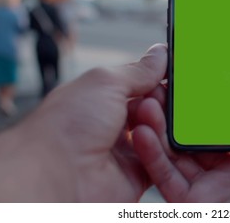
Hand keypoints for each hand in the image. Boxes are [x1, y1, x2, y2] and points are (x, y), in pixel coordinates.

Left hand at [0, 44, 166, 201]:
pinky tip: (150, 138)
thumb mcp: (106, 82)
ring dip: (159, 123)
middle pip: (152, 111)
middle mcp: (112, 125)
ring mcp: (123, 151)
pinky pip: (160, 162)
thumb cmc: (66, 125)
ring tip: (147, 117)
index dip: (156, 80)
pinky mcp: (134, 176)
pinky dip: (161, 149)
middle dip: (160, 101)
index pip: (139, 86)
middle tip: (159, 97)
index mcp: (101, 99)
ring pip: (159, 135)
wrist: (55, 173)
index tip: (174, 75)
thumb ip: (139, 70)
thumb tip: (160, 53)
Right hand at [133, 93, 229, 201]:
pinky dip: (152, 157)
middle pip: (193, 140)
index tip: (187, 87)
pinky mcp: (194, 207)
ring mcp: (211, 191)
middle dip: (173, 117)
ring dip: (156, 131)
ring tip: (144, 105)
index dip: (203, 108)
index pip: (221, 127)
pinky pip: (166, 180)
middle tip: (157, 92)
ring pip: (174, 157)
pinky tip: (142, 133)